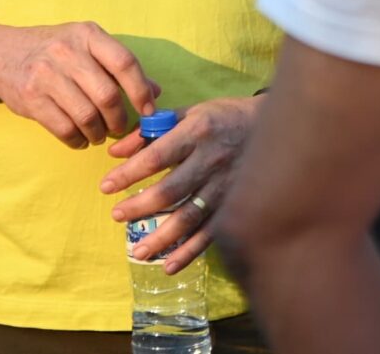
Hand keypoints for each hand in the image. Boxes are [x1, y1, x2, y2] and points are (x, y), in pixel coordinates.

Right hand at [0, 21, 158, 147]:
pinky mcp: (31, 98)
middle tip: (119, 128)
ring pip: (86, 115)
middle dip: (119, 119)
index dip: (141, 90)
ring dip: (98, 133)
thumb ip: (119, 65)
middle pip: (107, 95)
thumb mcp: (86, 45)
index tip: (148, 111)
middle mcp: (67, 51)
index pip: (124, 62)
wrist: (2, 53)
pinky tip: (79, 137)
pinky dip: (77, 140)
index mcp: (87, 34)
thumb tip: (156, 92)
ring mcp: (46, 74)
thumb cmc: (54, 50)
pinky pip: (64, 128)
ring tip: (99, 134)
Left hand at [103, 95, 259, 273]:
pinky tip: (170, 265)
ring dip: (162, 238)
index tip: (105, 186)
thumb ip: (151, 131)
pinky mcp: (235, 205)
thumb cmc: (223, 118)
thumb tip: (115, 152)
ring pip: (190, 217)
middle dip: (140, 206)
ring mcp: (225, 186)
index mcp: (197, 132)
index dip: (129, 172)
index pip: (157, 155)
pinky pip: (211, 232)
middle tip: (116, 216)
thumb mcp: (188, 113)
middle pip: (171, 190)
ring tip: (138, 251)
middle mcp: (211, 160)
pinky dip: (190, 251)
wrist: (274, 129)